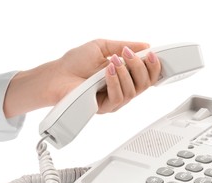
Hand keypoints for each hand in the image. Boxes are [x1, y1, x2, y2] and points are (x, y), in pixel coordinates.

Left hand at [3, 39, 160, 117]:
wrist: (57, 75)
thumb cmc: (75, 62)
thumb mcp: (104, 47)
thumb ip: (125, 46)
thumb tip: (145, 45)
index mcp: (125, 76)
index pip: (148, 75)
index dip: (154, 66)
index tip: (152, 54)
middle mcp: (122, 89)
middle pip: (145, 84)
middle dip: (141, 67)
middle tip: (129, 55)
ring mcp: (114, 100)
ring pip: (134, 91)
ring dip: (126, 73)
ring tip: (114, 61)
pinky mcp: (104, 107)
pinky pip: (118, 97)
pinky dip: (115, 81)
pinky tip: (107, 71)